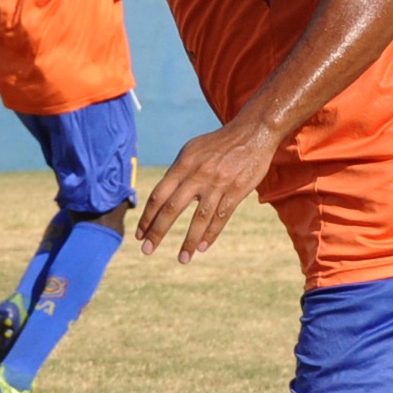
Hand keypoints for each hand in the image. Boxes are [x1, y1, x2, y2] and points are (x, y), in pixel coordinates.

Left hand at [136, 121, 280, 263]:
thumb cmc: (218, 144)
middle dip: (157, 232)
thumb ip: (177, 173)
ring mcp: (218, 184)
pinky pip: (221, 217)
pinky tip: (202, 247)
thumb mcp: (192, 151)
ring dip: (188, 241)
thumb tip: (162, 197)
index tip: (140, 234)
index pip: (158, 195)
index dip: (147, 217)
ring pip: (199, 218)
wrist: (252, 133)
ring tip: (182, 259)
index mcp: (183, 165)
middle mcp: (198, 175)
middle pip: (172, 208)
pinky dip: (210, 234)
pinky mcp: (237, 191)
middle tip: (147, 250)